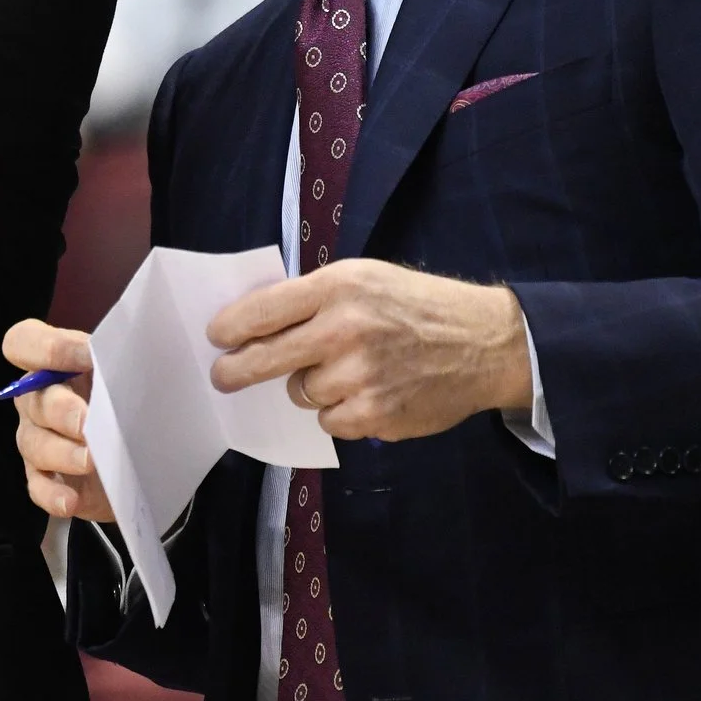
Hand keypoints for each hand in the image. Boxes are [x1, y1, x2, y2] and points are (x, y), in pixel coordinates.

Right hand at [3, 319, 112, 522]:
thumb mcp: (130, 375)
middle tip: (88, 423)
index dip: (48, 348)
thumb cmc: (131, 402)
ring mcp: (38, 440)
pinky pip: (38, 487)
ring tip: (92, 461)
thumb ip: (121, 363)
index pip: (23, 342)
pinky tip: (71, 500)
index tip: (87, 356)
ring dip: (62, 453)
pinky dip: (53, 495)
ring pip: (33, 444)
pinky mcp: (47, 479)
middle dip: (60, 410)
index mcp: (54, 364)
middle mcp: (38, 399)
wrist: (147, 452)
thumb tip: (132, 356)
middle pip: (30, 399)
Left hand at [206, 258, 531, 441]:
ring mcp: (360, 376)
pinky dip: (340, 413)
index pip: (264, 309)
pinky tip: (366, 393)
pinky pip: (330, 421)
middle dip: (236, 371)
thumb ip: (315, 297)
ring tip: (346, 370)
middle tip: (223, 376)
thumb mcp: (366, 278)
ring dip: (311, 387)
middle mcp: (345, 330)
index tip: (216, 337)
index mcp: (339, 287)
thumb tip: (258, 322)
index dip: (231, 327)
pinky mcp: (375, 414)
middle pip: (267, 358)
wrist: (484, 342)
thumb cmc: (417, 306)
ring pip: (300, 393)